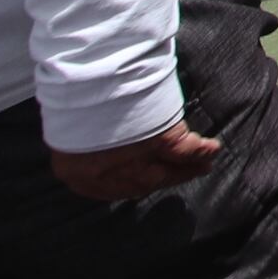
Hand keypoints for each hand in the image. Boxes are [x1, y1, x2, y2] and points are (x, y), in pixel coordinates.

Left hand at [48, 118, 221, 202]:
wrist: (83, 91)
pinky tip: (212, 149)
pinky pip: (186, 150)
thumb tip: (89, 136)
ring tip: (203, 166)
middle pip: (141, 182)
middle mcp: (107, 175)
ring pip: (165, 171)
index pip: (106, 187)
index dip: (128, 185)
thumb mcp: (64, 126)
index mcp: (76, 173)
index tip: (142, 184)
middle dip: (162, 179)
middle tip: (181, 175)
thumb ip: (78, 139)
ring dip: (186, 169)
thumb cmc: (68, 107)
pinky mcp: (162, 143)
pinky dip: (201, 150)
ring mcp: (137, 161)